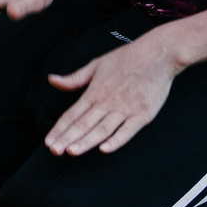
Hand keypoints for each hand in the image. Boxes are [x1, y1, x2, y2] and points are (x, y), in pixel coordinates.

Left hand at [43, 30, 179, 155]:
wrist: (158, 54)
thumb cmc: (127, 58)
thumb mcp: (96, 64)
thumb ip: (74, 78)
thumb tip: (52, 80)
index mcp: (94, 92)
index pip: (72, 114)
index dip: (59, 129)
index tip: (48, 142)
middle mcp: (107, 102)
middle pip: (83, 124)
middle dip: (67, 138)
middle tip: (54, 151)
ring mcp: (125, 109)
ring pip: (102, 129)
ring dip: (86, 141)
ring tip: (72, 152)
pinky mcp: (143, 114)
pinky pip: (127, 131)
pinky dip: (116, 140)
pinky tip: (104, 149)